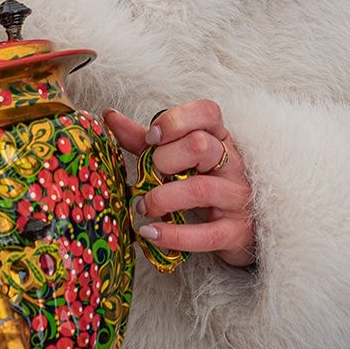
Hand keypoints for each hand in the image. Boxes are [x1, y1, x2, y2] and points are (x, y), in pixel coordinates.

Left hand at [104, 100, 255, 267]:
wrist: (239, 225)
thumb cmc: (202, 182)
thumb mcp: (176, 156)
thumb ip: (143, 139)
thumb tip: (110, 117)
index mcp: (219, 138)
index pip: (207, 112)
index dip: (175, 120)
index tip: (152, 137)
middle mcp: (233, 163)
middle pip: (200, 146)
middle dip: (165, 159)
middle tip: (150, 173)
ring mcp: (236, 197)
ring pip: (200, 189)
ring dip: (162, 198)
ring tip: (142, 206)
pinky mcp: (235, 231)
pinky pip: (205, 235)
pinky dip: (173, 235)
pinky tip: (150, 232)